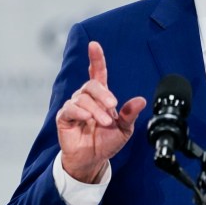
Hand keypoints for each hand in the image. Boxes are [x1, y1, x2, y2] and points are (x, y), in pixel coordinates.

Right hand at [55, 41, 145, 182]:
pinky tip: (87, 119)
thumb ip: (130, 114)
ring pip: (83, 98)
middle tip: (112, 106)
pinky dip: (79, 112)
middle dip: (103, 94)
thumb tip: (141, 100)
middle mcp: (86, 98)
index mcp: (101, 97)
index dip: (96, 59)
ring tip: (104, 122)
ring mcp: (74, 107)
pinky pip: (70, 109)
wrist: (93, 160)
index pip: (97, 73)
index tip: (94, 45)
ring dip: (95, 110)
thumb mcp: (124, 129)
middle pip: (92, 85)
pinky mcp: (64, 117)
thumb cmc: (107, 142)